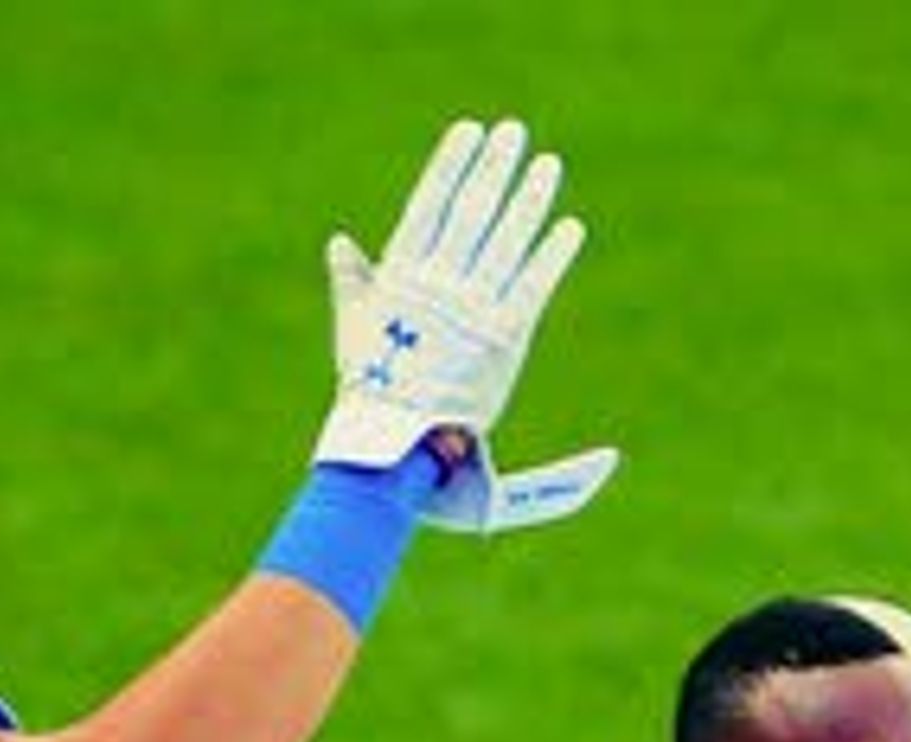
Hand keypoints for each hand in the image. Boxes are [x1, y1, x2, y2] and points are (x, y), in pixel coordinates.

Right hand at [318, 118, 611, 532]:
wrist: (398, 441)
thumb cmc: (372, 389)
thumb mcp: (352, 327)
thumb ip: (352, 281)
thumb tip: (340, 241)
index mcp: (401, 275)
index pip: (429, 204)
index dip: (451, 165)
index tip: (469, 131)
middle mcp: (439, 284)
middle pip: (473, 211)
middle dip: (494, 168)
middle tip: (514, 132)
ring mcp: (473, 309)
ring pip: (507, 241)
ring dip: (529, 200)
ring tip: (548, 165)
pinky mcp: (505, 338)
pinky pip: (534, 286)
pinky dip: (553, 255)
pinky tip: (570, 226)